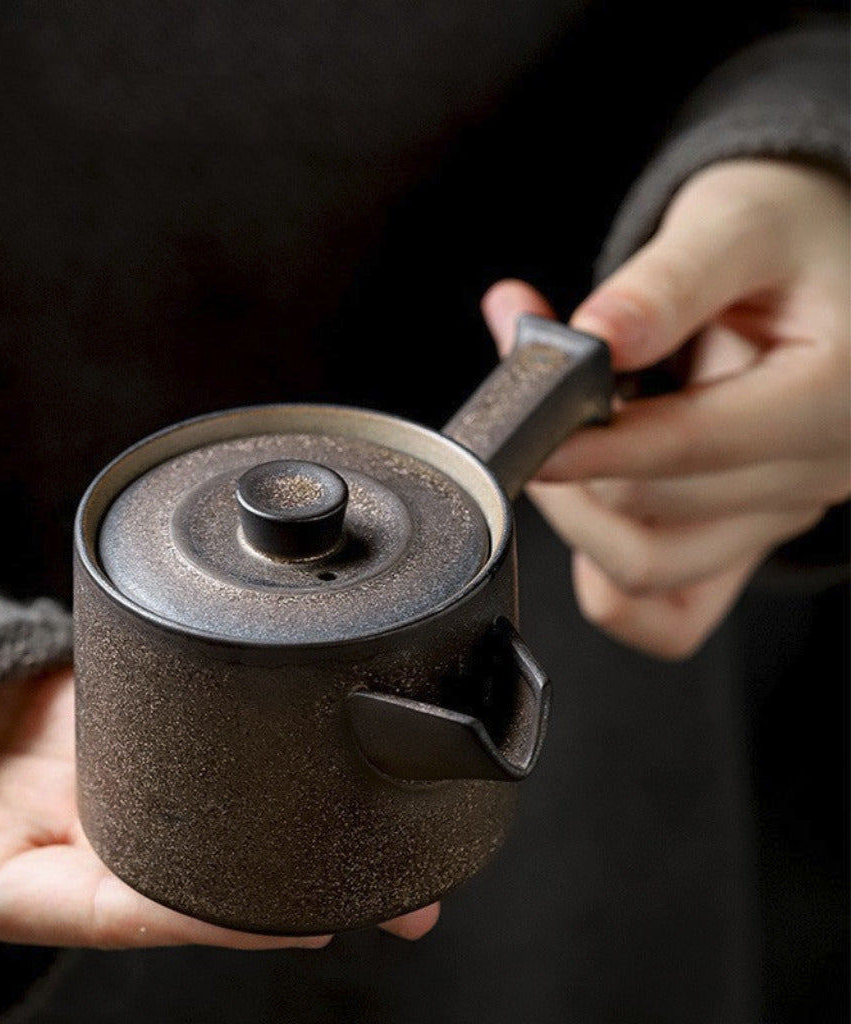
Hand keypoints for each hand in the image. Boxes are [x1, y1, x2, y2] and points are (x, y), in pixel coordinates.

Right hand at [0, 671, 437, 975]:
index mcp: (11, 875)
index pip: (131, 908)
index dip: (214, 919)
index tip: (306, 917)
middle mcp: (71, 827)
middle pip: (195, 864)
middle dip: (292, 881)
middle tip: (403, 895)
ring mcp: (94, 766)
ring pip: (203, 795)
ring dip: (286, 808)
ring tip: (381, 817)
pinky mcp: (103, 705)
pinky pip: (182, 719)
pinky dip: (241, 734)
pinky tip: (299, 735)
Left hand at [484, 159, 849, 657]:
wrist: (825, 269)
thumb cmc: (792, 238)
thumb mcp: (737, 222)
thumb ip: (668, 282)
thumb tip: (596, 337)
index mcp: (830, 397)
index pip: (691, 447)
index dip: (593, 442)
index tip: (525, 426)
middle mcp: (813, 476)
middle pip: (650, 518)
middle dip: (566, 461)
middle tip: (525, 393)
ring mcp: (775, 520)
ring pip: (645, 570)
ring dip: (573, 513)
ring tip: (552, 438)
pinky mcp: (741, 542)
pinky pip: (665, 615)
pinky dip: (605, 575)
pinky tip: (588, 505)